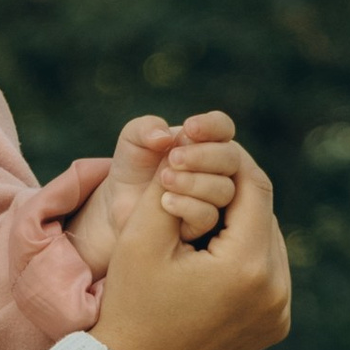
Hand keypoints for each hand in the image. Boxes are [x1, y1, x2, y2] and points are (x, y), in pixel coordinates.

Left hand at [66, 108, 237, 271]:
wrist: (118, 201)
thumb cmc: (132, 164)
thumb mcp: (132, 139)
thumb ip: (146, 128)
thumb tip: (165, 136)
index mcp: (204, 141)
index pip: (223, 128)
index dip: (213, 126)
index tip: (190, 128)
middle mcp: (215, 168)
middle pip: (230, 159)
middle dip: (203, 156)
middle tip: (173, 158)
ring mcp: (212, 197)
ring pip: (224, 189)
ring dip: (194, 182)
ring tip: (164, 179)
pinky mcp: (201, 223)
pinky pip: (208, 216)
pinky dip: (188, 207)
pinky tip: (165, 202)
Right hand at [92, 139, 290, 349]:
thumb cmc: (130, 302)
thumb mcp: (140, 235)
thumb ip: (170, 182)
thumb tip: (191, 146)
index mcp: (247, 267)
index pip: (254, 187)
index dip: (228, 159)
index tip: (199, 148)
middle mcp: (276, 291)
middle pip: (265, 212)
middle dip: (232, 189)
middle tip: (196, 175)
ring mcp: (280, 313)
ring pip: (268, 239)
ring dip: (239, 219)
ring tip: (201, 211)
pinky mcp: (275, 325)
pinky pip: (268, 271)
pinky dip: (245, 251)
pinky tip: (212, 246)